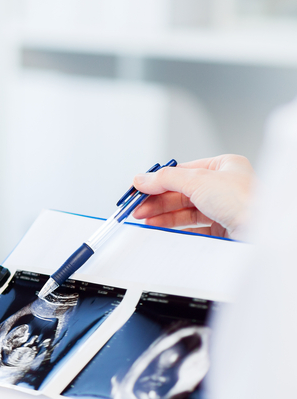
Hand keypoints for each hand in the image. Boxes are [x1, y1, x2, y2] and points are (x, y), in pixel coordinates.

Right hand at [132, 155, 254, 237]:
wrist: (262, 231)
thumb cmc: (245, 200)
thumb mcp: (198, 180)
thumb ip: (166, 179)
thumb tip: (142, 178)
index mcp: (223, 166)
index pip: (181, 171)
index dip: (158, 180)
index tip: (138, 189)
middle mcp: (223, 186)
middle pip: (180, 192)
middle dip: (156, 201)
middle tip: (137, 208)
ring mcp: (222, 207)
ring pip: (184, 210)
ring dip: (161, 214)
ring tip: (143, 219)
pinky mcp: (220, 228)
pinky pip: (190, 226)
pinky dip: (173, 227)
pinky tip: (160, 227)